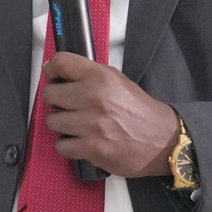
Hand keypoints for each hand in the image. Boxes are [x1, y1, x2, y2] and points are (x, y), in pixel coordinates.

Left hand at [38, 52, 178, 177]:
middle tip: (67, 104)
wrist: (161, 140)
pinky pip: (61, 145)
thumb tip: (60, 72)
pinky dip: (68, 145)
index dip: (52, 69)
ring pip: (52, 121)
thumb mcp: (117, 80)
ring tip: (77, 124)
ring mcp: (91, 125)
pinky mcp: (91, 148)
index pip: (61, 63)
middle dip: (56, 100)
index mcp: (100, 78)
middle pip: (50, 94)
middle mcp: (93, 98)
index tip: (52, 75)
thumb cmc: (139, 111)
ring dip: (62, 124)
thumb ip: (90, 74)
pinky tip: (81, 140)